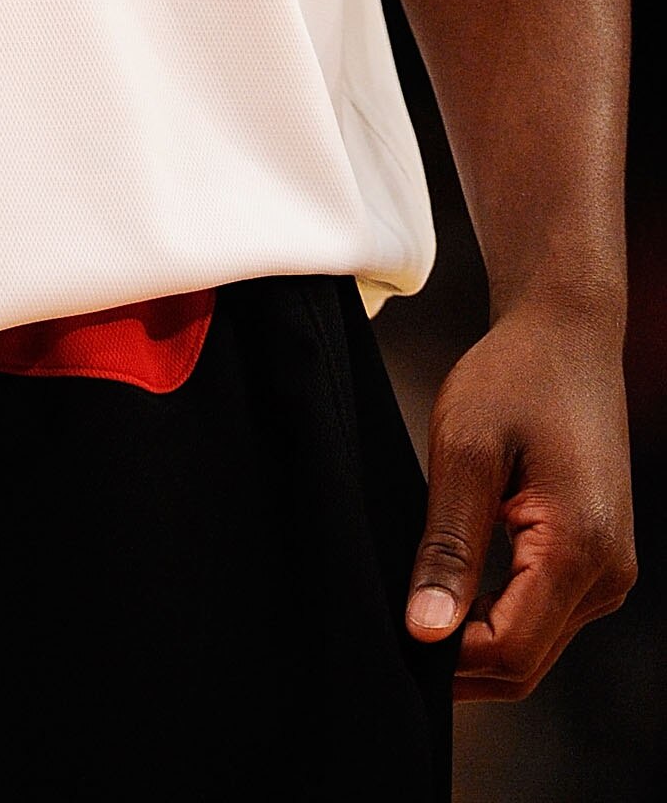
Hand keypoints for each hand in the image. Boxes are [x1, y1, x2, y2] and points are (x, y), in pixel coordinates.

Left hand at [405, 297, 635, 697]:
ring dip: (476, 641)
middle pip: (525, 662)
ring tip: (414, 606)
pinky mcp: (598, 559)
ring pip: (535, 645)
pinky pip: (545, 615)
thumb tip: (426, 629)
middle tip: (389, 630)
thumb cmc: (513, 377)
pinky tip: (450, 590)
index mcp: (580, 548)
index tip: (389, 633)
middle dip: (458, 661)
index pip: (510, 650)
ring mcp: (609, 571)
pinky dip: (498, 617)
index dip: (446, 658)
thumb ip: (447, 546)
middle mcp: (607, 574)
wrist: (567, 334)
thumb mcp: (465, 451)